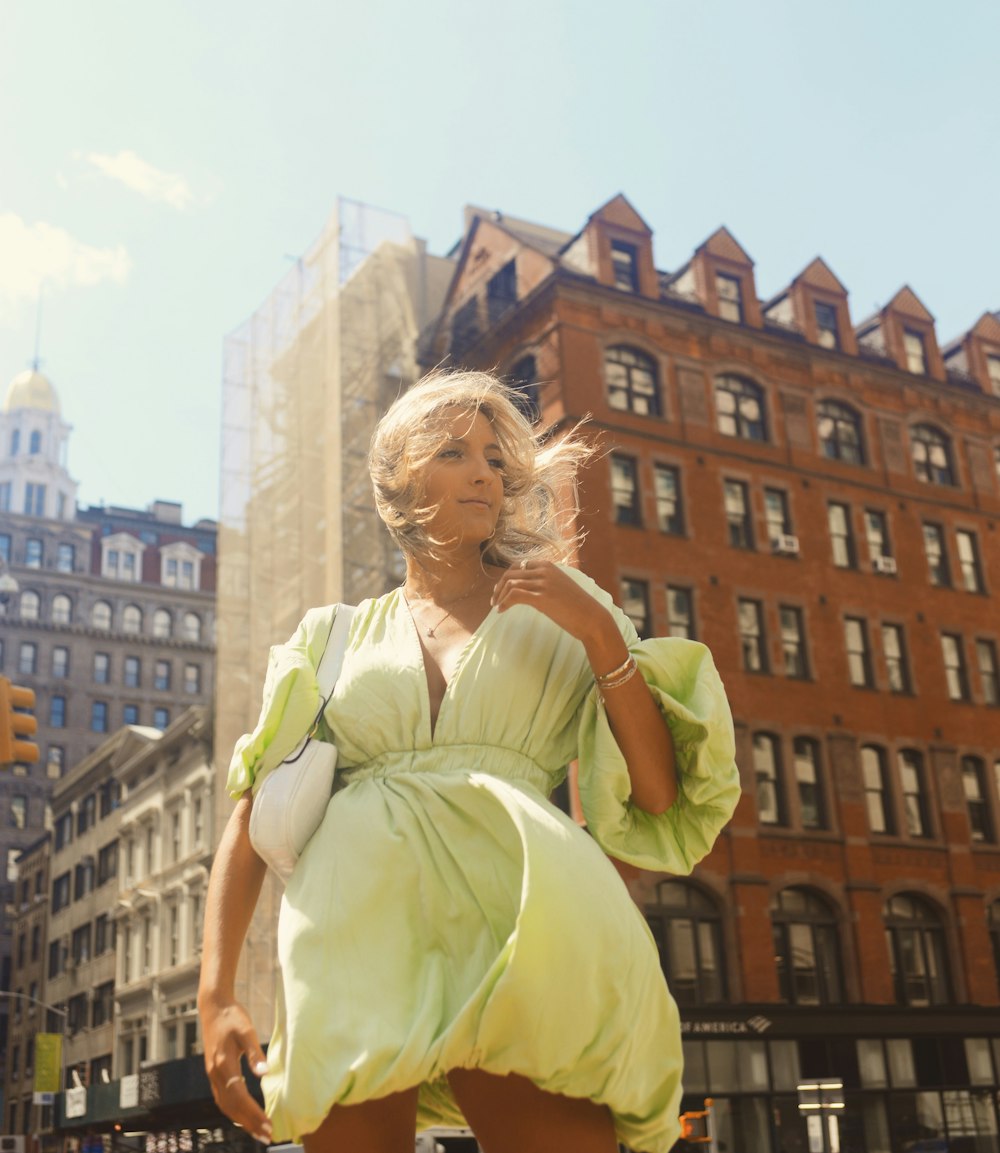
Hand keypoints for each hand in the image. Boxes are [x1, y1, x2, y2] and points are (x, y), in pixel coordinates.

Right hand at [201, 997, 272, 1142]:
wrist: (214, 1007)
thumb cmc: (232, 1016)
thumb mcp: (246, 1030)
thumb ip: (255, 1052)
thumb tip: (265, 1073)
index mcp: (224, 1065)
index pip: (240, 1097)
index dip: (253, 1114)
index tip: (268, 1125)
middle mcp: (215, 1074)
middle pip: (232, 1107)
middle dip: (249, 1123)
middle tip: (267, 1136)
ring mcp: (212, 1075)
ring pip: (225, 1105)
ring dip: (241, 1120)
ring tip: (258, 1131)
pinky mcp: (213, 1072)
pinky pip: (222, 1099)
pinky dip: (233, 1110)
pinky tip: (243, 1114)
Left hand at [491, 560, 616, 650]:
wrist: (591, 617)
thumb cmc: (577, 606)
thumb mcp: (559, 587)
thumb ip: (544, 582)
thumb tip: (527, 589)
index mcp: (548, 565)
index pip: (518, 565)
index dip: (506, 578)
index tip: (500, 590)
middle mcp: (544, 570)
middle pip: (510, 574)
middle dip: (499, 587)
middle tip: (494, 601)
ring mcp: (543, 583)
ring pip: (510, 584)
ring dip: (499, 596)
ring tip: (497, 607)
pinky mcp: (542, 597)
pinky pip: (514, 595)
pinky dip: (504, 603)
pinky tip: (501, 611)